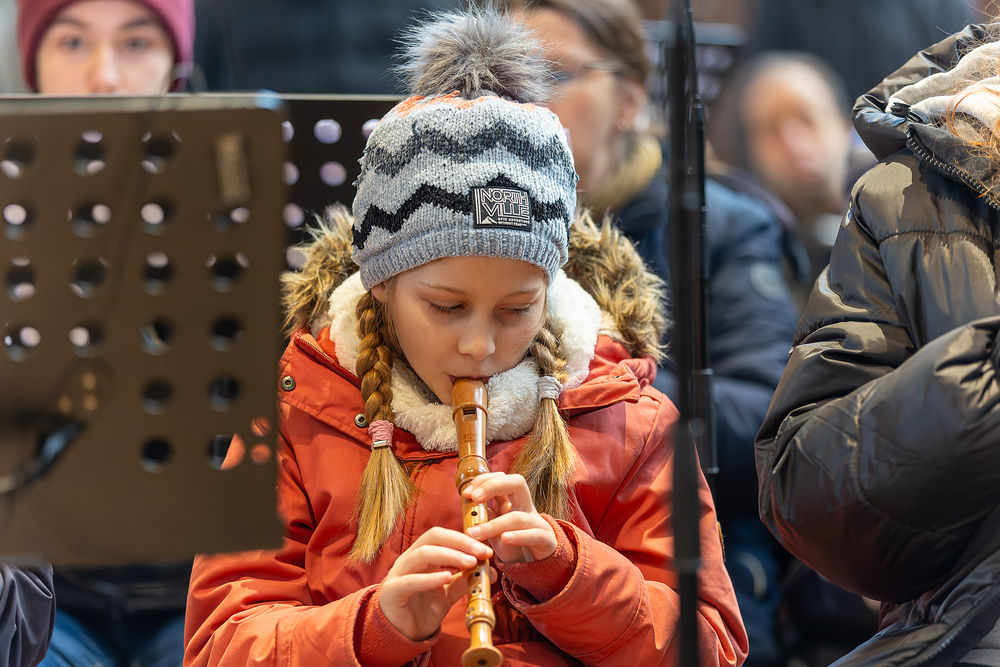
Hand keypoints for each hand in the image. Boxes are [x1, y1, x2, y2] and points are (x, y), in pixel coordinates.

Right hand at [380, 526, 494, 640]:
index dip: (464, 539)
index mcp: (422, 555)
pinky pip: (410, 581)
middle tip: (481, 552)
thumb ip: (465, 581)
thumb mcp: (449, 593)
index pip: (442, 536)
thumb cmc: (423, 609)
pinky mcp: (392, 591)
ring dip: (449, 556)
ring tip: (469, 563)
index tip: (486, 550)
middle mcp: (409, 559)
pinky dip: (429, 578)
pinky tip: (447, 578)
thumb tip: (491, 572)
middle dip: (459, 542)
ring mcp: (398, 574)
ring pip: (422, 554)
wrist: (402, 634)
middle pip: (432, 538)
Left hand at [462, 472, 557, 562]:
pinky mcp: (546, 540)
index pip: (502, 479)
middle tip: (474, 497)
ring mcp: (537, 523)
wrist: (537, 566)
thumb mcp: (495, 529)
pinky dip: (519, 536)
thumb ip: (485, 517)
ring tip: (475, 533)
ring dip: (493, 525)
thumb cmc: (514, 545)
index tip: (466, 494)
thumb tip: (467, 505)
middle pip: (517, 483)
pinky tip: (505, 539)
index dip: (484, 481)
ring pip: (518, 517)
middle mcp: (526, 508)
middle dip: (493, 485)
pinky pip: (534, 535)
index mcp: (514, 502)